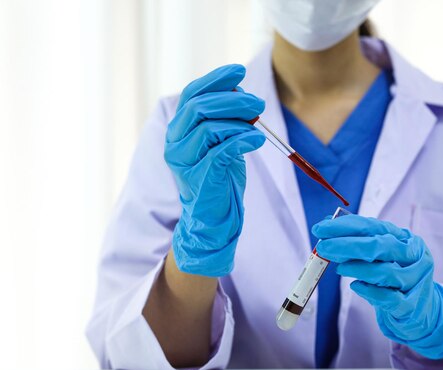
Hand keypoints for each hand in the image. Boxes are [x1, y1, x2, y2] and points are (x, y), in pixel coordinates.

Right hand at [164, 64, 264, 276]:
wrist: (213, 217)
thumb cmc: (219, 176)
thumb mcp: (222, 141)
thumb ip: (226, 118)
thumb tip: (241, 91)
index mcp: (178, 129)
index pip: (191, 94)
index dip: (215, 79)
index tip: (239, 71)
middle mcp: (175, 142)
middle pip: (198, 107)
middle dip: (232, 100)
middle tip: (258, 103)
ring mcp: (184, 161)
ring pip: (208, 127)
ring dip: (239, 121)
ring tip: (259, 126)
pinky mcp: (200, 177)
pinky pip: (221, 151)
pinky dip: (243, 141)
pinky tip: (258, 140)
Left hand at [313, 214, 442, 358]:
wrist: (421, 309)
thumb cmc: (395, 277)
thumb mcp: (382, 255)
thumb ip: (358, 241)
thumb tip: (327, 223)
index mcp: (404, 238)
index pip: (373, 226)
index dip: (345, 226)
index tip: (321, 228)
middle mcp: (413, 256)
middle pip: (380, 246)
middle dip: (347, 245)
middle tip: (324, 248)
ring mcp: (415, 280)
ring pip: (385, 272)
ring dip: (357, 269)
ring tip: (339, 269)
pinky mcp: (411, 305)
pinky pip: (388, 297)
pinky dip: (369, 291)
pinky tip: (356, 286)